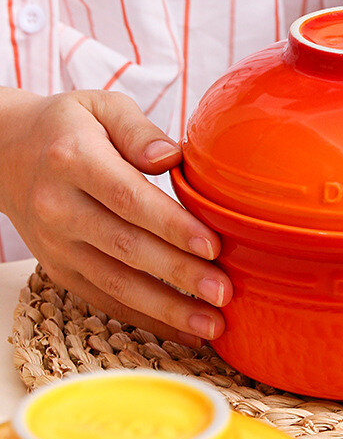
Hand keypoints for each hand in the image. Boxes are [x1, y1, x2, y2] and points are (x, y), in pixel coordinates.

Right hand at [0, 89, 232, 346]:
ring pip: (116, 284)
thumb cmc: (69, 128)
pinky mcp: (60, 270)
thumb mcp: (101, 107)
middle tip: (224, 293)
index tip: (214, 246)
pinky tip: (184, 331)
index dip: (172, 226)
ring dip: (167, 309)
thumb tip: (170, 156)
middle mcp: (59, 207)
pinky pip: (105, 300)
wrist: (5, 155)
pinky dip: (146, 320)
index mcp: (73, 161)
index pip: (129, 199)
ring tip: (213, 325)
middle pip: (126, 247)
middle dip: (179, 275)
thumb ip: (138, 129)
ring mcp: (56, 245)